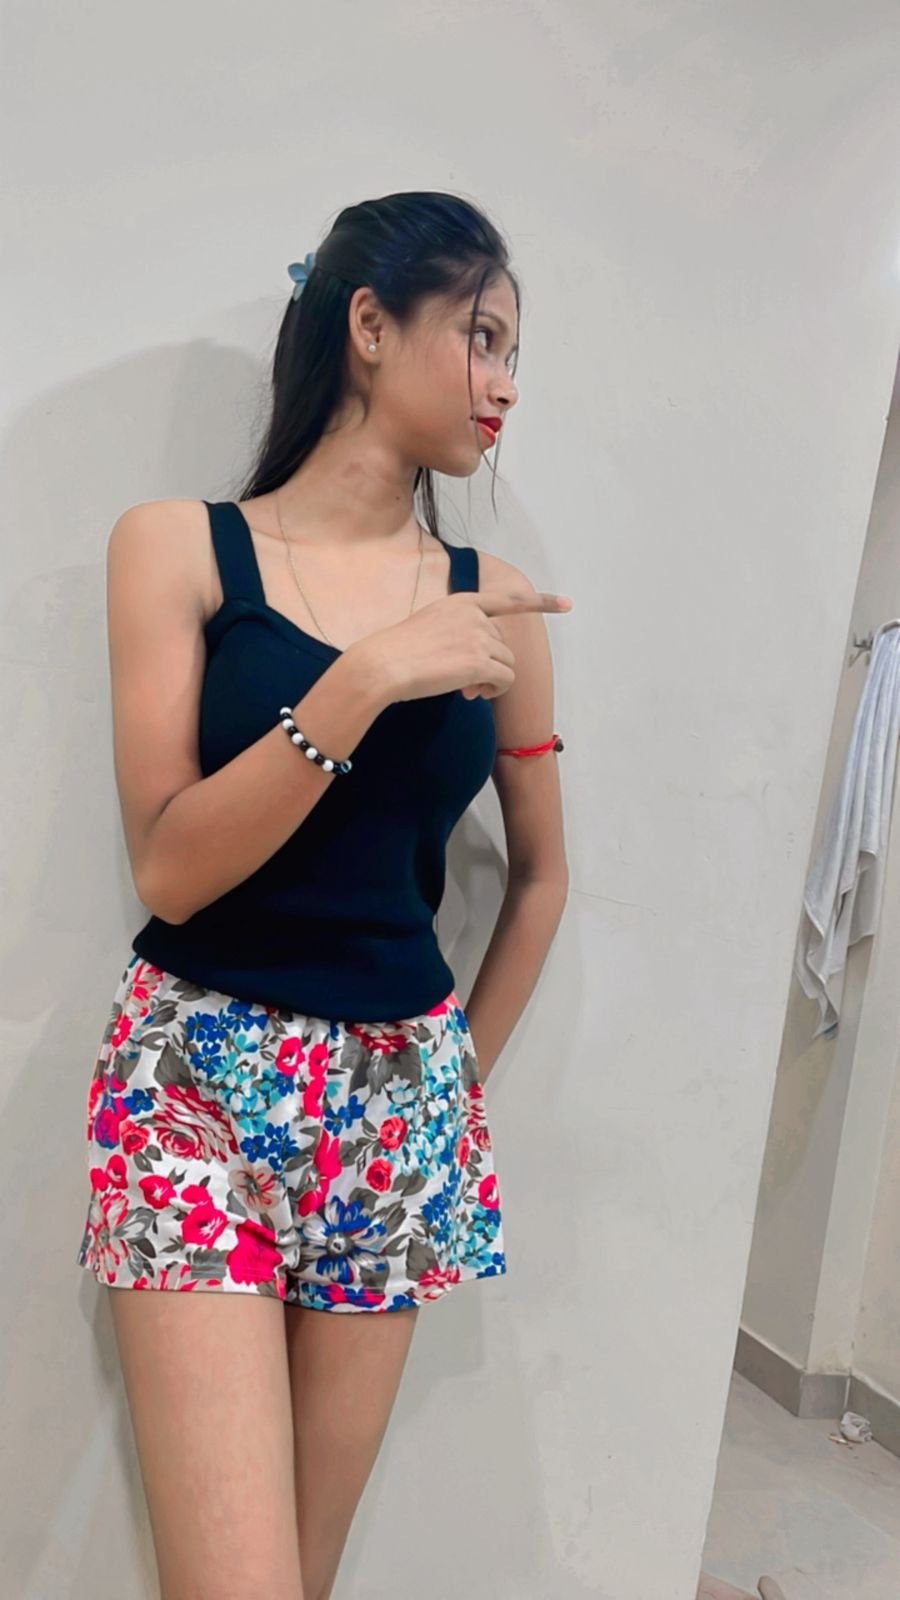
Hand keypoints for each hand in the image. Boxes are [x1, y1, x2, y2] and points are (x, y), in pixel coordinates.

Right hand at [350, 583, 573, 704]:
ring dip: (491, 681)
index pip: (507, 599)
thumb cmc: (396, 652)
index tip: (568, 604)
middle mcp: (475, 615)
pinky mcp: (480, 660)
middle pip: (504, 645)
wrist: (382, 665)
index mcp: (462, 602)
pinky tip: (471, 693)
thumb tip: (478, 675)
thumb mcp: (428, 629)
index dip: (542, 602)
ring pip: (506, 664)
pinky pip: (505, 680)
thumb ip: (458, 639)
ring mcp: (479, 636)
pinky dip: (494, 691)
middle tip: (463, 683)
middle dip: (489, 666)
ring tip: (465, 689)